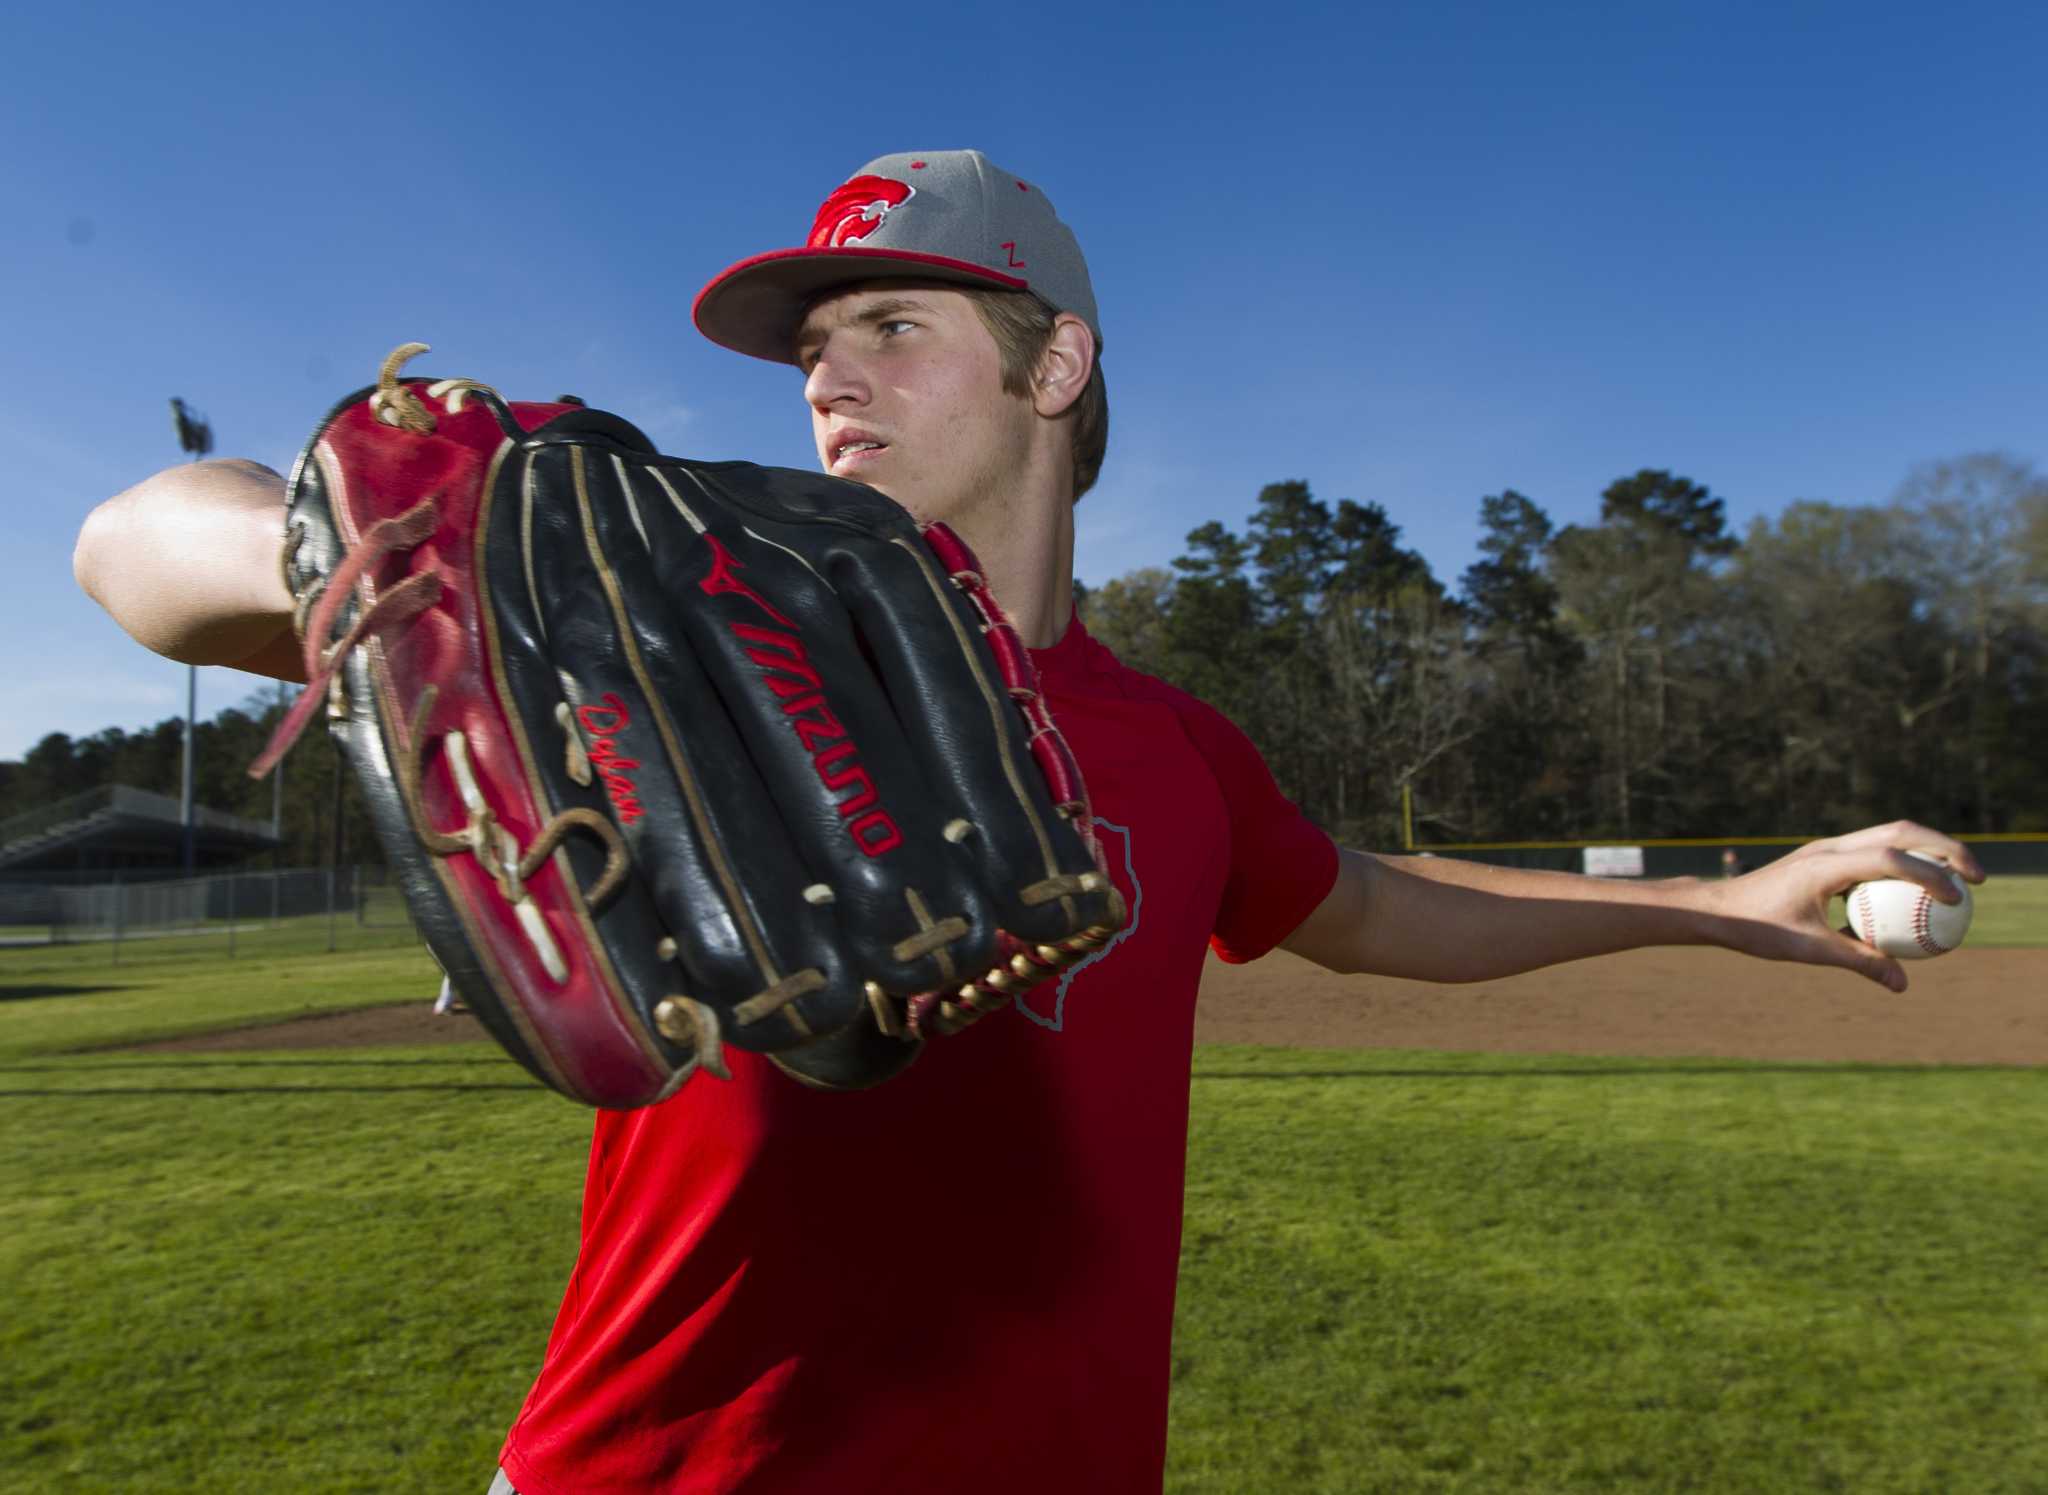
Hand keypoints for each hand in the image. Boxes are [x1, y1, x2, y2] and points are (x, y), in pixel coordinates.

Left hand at [1703, 822, 1985, 991]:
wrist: (1716, 909)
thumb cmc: (1756, 929)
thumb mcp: (1809, 950)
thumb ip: (1858, 962)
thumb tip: (1903, 982)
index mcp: (1825, 865)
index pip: (1890, 859)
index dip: (1930, 874)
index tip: (1957, 898)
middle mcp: (1830, 847)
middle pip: (1900, 832)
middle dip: (1945, 848)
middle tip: (1976, 878)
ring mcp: (1828, 847)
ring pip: (1889, 836)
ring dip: (1928, 850)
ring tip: (1960, 880)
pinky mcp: (1826, 856)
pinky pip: (1875, 852)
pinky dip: (1904, 864)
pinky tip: (1919, 894)